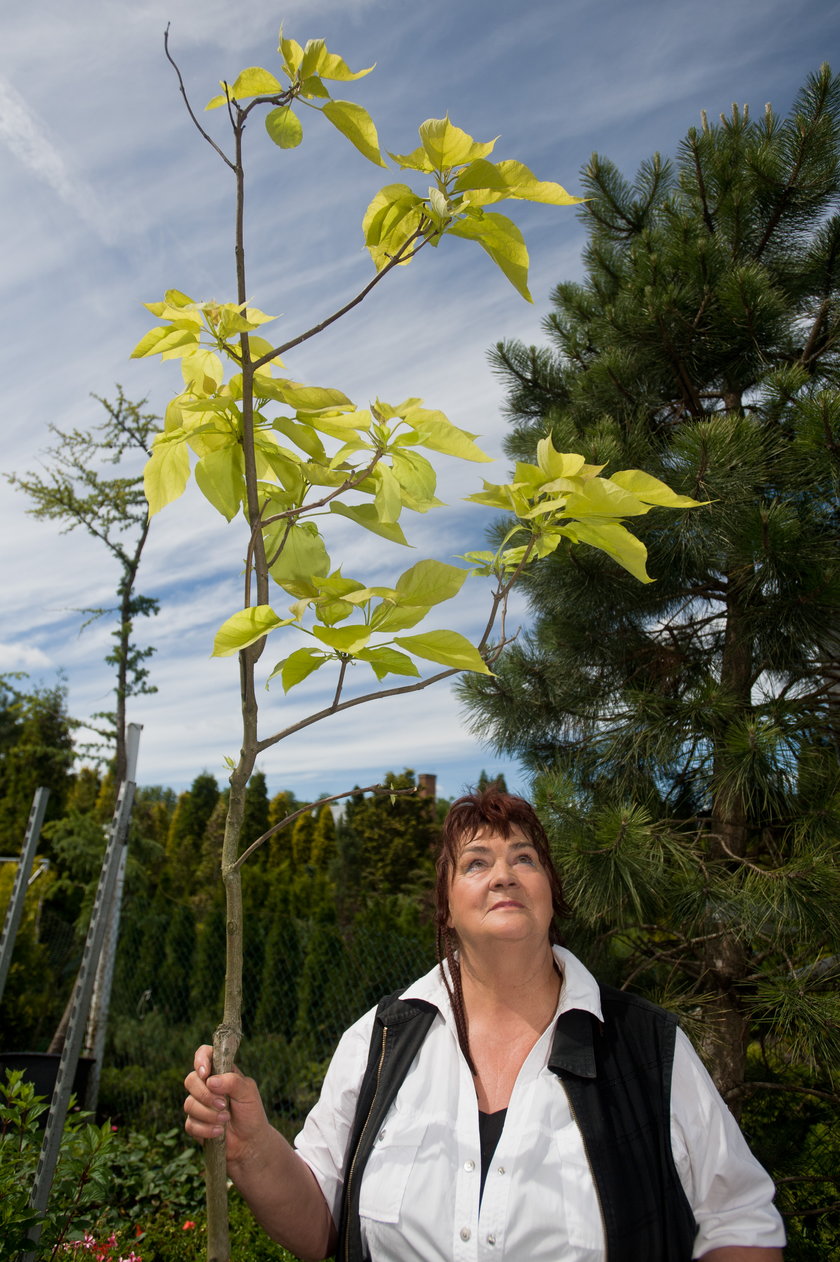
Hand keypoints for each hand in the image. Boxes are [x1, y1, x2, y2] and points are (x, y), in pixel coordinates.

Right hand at [183, 1044, 268, 1166]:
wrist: (250, 1142)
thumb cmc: (251, 1113)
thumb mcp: (248, 1092)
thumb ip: (233, 1082)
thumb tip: (210, 1081)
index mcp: (220, 1072)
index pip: (204, 1055)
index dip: (200, 1060)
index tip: (205, 1073)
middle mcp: (206, 1086)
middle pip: (191, 1080)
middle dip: (205, 1094)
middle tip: (223, 1104)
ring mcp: (199, 1105)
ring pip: (189, 1104)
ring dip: (208, 1114)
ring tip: (225, 1120)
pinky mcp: (195, 1124)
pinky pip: (190, 1124)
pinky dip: (205, 1129)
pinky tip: (219, 1132)